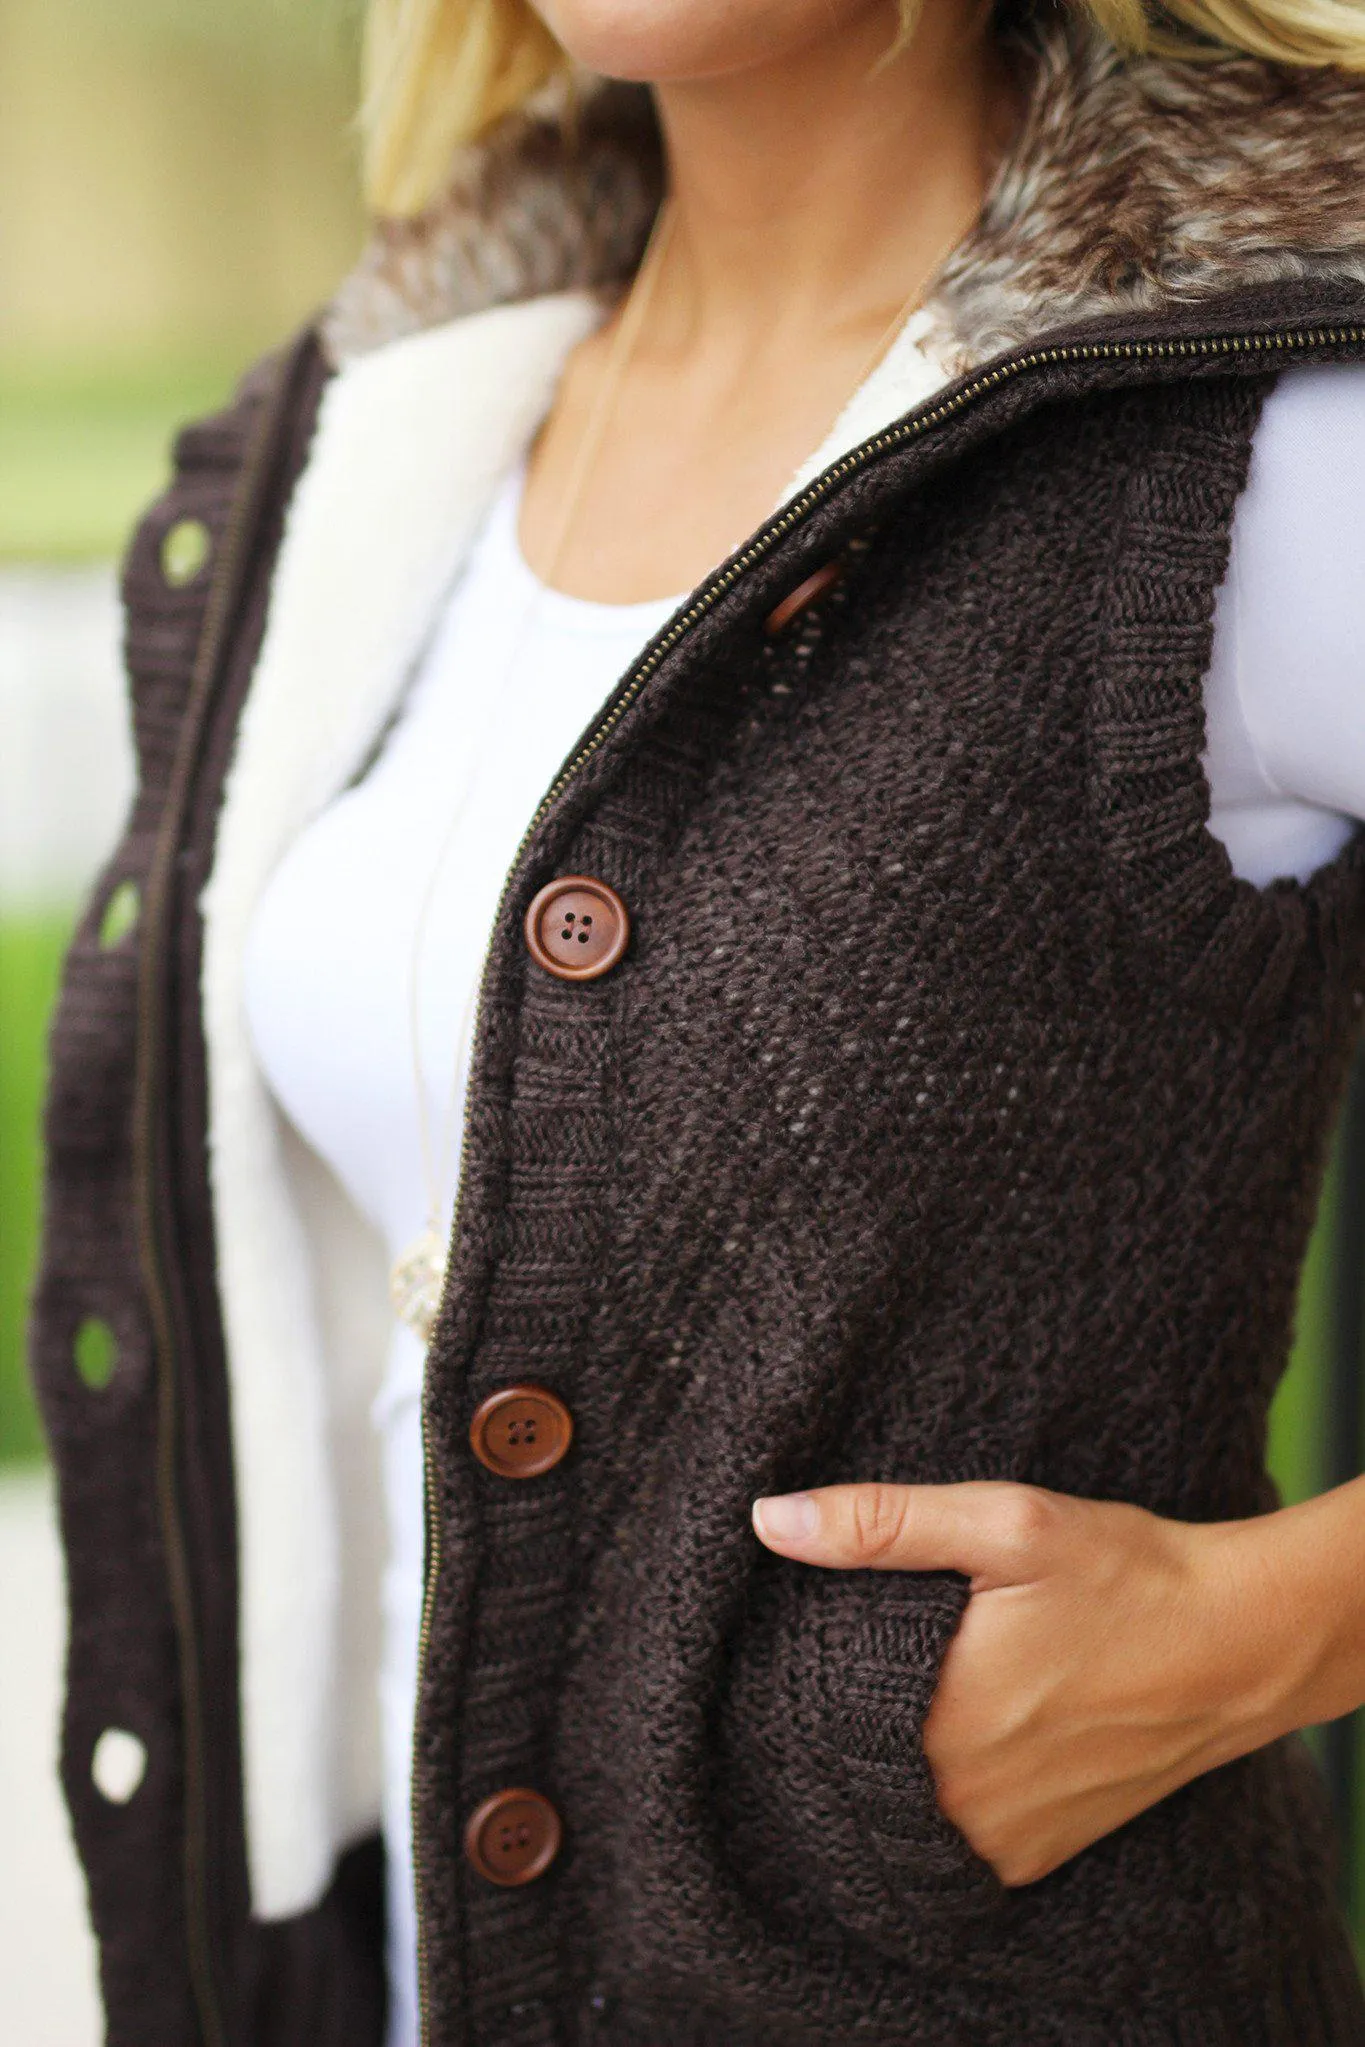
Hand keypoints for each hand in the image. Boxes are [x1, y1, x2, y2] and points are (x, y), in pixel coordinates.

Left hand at [750, 1478, 1354, 1885]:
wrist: (1238, 1643)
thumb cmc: (1125, 1574)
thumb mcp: (1005, 1523)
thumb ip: (881, 1523)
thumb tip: (769, 1520)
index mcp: (938, 1719)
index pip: (812, 1710)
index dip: (800, 1666)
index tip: (805, 1627)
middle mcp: (961, 1798)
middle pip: (850, 1758)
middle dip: (844, 1706)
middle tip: (869, 1647)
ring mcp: (999, 1838)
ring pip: (896, 1800)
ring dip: (889, 1753)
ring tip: (915, 1684)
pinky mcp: (1031, 1856)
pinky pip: (949, 1834)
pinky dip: (939, 1789)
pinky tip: (957, 1729)